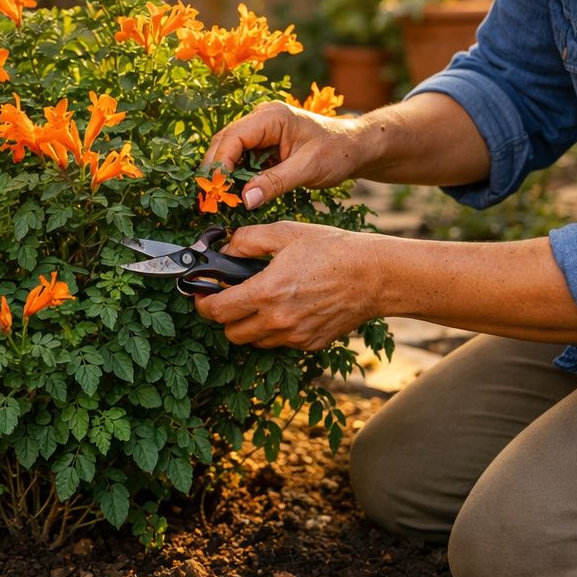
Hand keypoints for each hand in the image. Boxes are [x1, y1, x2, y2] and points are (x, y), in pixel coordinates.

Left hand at [194, 222, 380, 351]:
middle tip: (232, 298)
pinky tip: (289, 307)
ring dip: (250, 326)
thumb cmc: (332, 249)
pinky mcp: (311, 343)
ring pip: (255, 341)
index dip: (202, 303)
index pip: (217, 311)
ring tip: (262, 301)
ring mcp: (295, 336)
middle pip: (231, 333)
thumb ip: (247, 239)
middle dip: (225, 317)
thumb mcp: (285, 232)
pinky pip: (281, 342)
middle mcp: (278, 320)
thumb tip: (224, 249)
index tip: (202, 296)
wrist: (375, 275)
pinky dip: (276, 330)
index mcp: (266, 292)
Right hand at [201, 102, 367, 208]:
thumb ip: (275, 183)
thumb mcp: (308, 169)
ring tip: (219, 199)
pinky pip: (242, 159)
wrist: (356, 148)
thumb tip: (244, 200)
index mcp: (271, 117)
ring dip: (223, 174)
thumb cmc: (338, 152)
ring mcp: (261, 130)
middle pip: (224, 142)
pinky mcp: (264, 144)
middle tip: (209, 199)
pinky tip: (234, 193)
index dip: (220, 164)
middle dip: (215, 170)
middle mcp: (261, 118)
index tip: (215, 190)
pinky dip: (235, 176)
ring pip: (229, 151)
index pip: (233, 138)